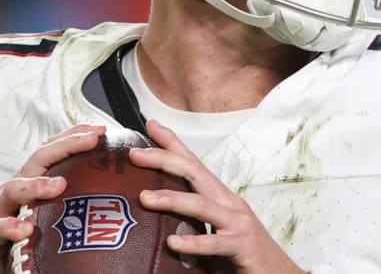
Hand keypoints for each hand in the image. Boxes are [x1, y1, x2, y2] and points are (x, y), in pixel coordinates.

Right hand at [1, 125, 104, 244]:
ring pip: (14, 189)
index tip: (101, 130)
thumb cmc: (33, 233)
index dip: (74, 136)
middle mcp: (18, 190)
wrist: (9, 260)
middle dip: (65, 147)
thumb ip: (75, 195)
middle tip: (92, 140)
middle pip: (38, 160)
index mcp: (33, 180)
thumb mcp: (53, 208)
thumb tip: (115, 187)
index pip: (53, 150)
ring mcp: (4, 208)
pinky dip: (9, 226)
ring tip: (58, 185)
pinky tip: (23, 229)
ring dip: (36, 186)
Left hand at [130, 120, 302, 273]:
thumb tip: (155, 225)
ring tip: (146, 198)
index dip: (173, 144)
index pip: (194, 165)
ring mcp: (238, 223)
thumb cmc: (242, 256)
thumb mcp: (213, 233)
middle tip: (136, 153)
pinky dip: (193, 243)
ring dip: (173, 199)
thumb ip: (190, 225)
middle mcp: (230, 204)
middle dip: (165, 160)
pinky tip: (174, 243)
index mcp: (221, 199)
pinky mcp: (242, 245)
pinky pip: (214, 243)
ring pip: (202, 205)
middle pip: (195, 173)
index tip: (151, 126)